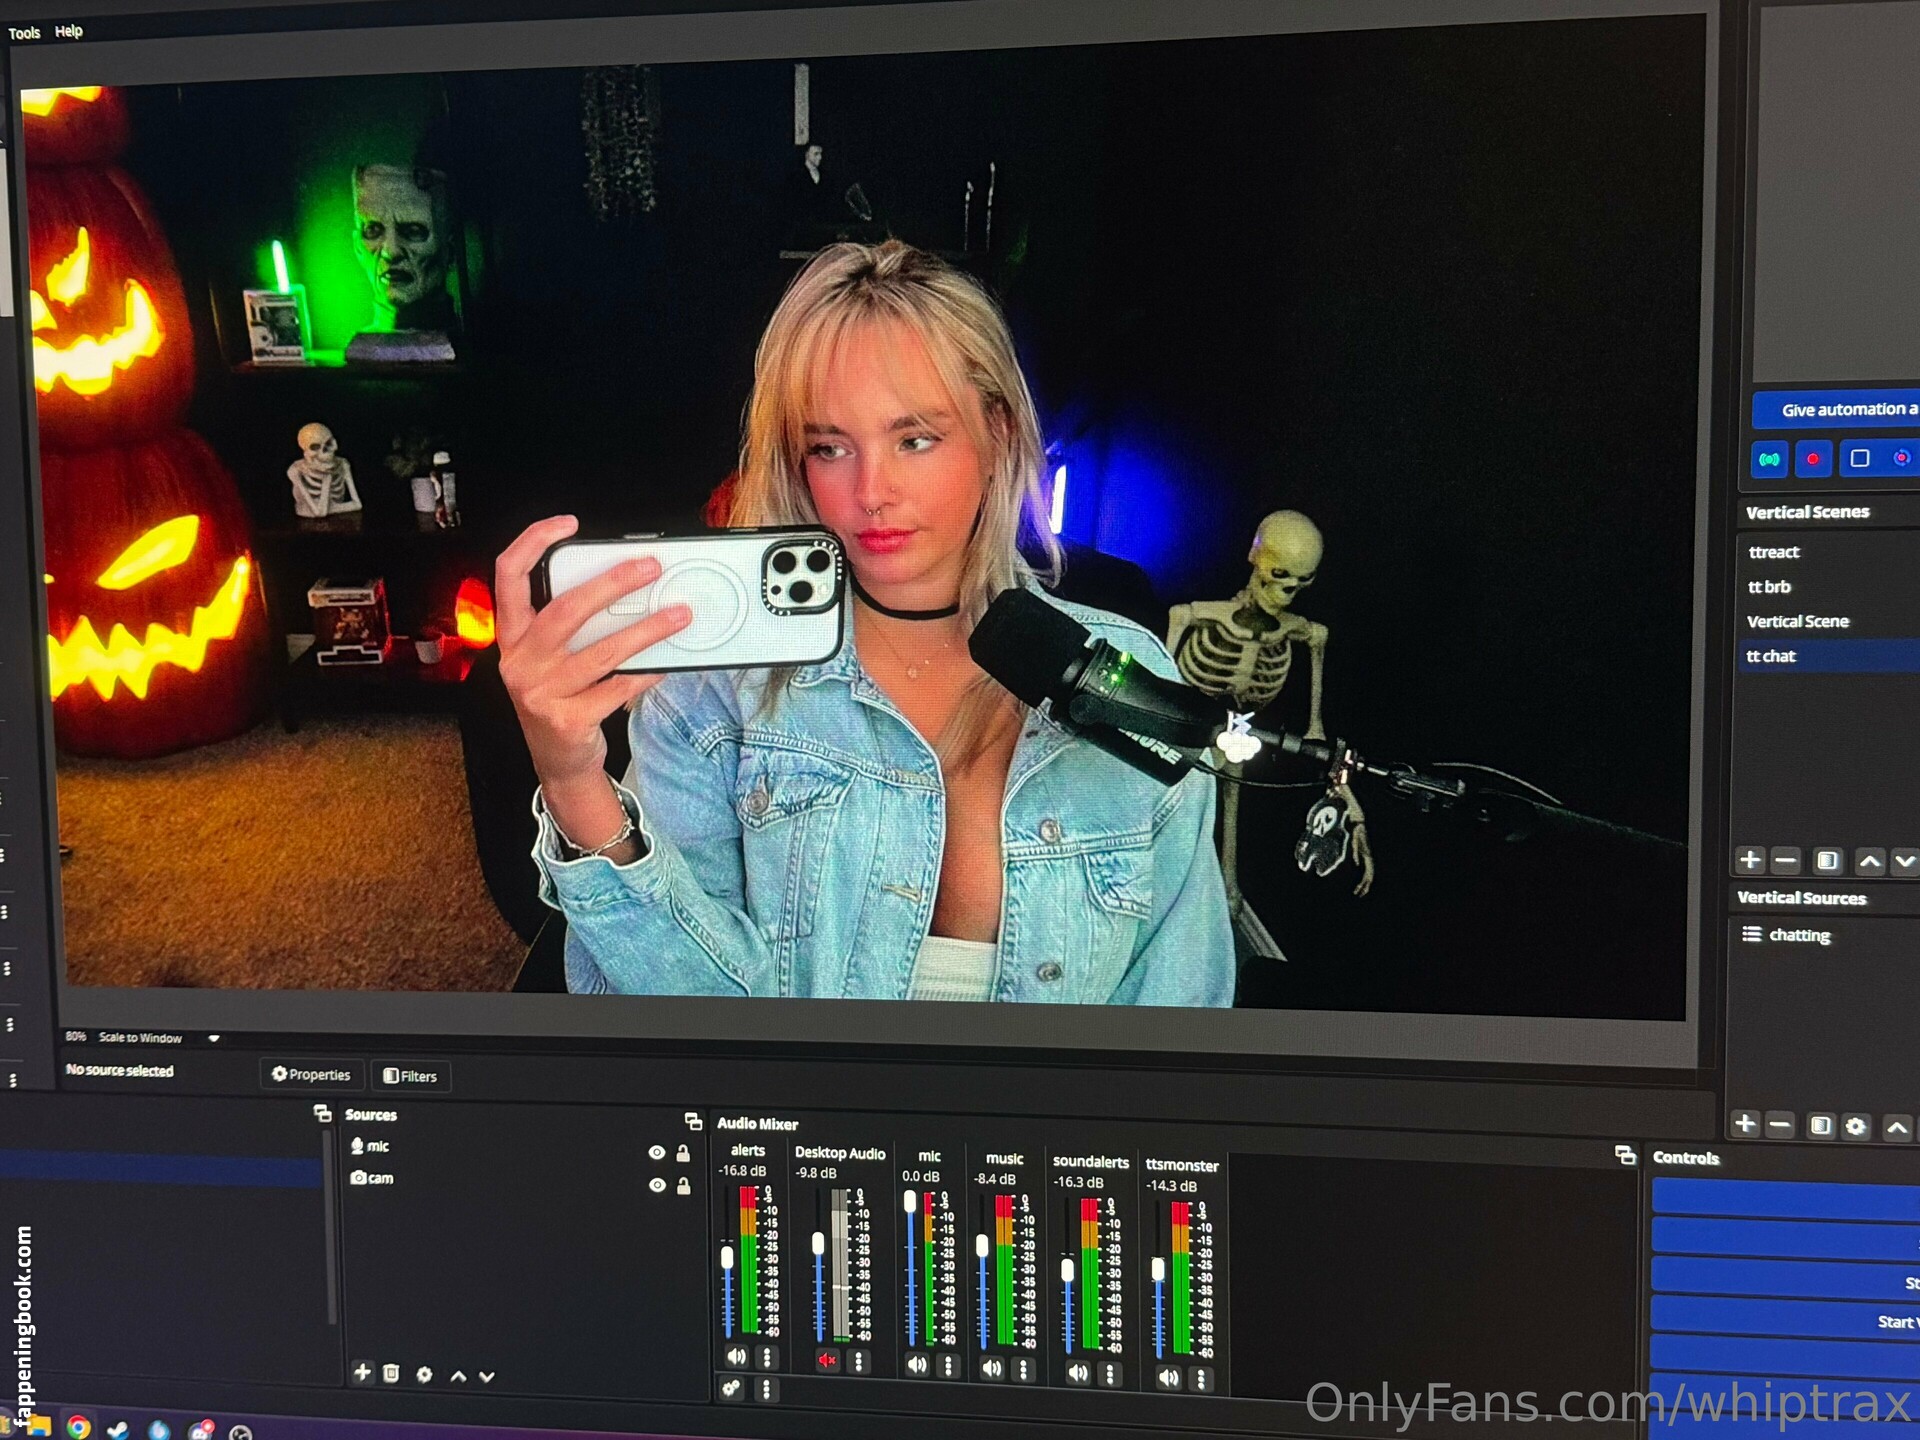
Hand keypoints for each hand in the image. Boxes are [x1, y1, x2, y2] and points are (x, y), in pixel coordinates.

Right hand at [495, 516, 692, 796]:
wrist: (559, 763)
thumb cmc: (560, 699)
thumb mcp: (551, 658)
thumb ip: (570, 624)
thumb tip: (625, 583)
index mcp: (513, 637)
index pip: (507, 576)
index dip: (533, 543)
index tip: (568, 524)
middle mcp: (519, 662)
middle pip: (565, 610)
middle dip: (612, 583)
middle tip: (650, 568)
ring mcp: (540, 694)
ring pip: (602, 651)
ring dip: (647, 629)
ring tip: (679, 614)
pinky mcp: (567, 721)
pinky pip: (619, 688)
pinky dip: (648, 672)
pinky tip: (669, 661)